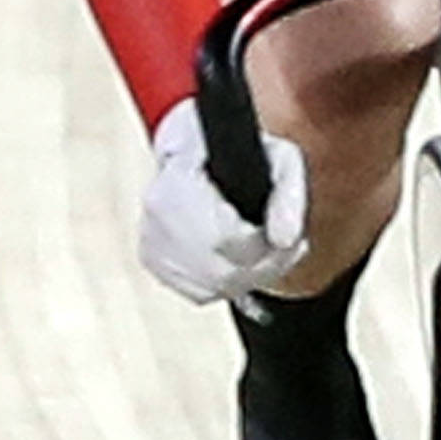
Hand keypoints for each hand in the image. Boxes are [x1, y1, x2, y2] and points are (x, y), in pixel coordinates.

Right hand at [138, 95, 308, 303]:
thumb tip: (285, 240)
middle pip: (220, 271)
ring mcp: (151, 242)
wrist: (198, 148)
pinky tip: (244, 261)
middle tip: (288, 250)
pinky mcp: (153, 261)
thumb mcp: (280, 158)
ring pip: (211, 287)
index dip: (264, 246)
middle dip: (264, 267)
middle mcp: (156, 216)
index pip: (224, 239)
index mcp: (178, 183)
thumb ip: (289, 195)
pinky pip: (200, 291)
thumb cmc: (244, 151)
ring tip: (271, 254)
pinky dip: (229, 284)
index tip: (286, 238)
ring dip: (250, 278)